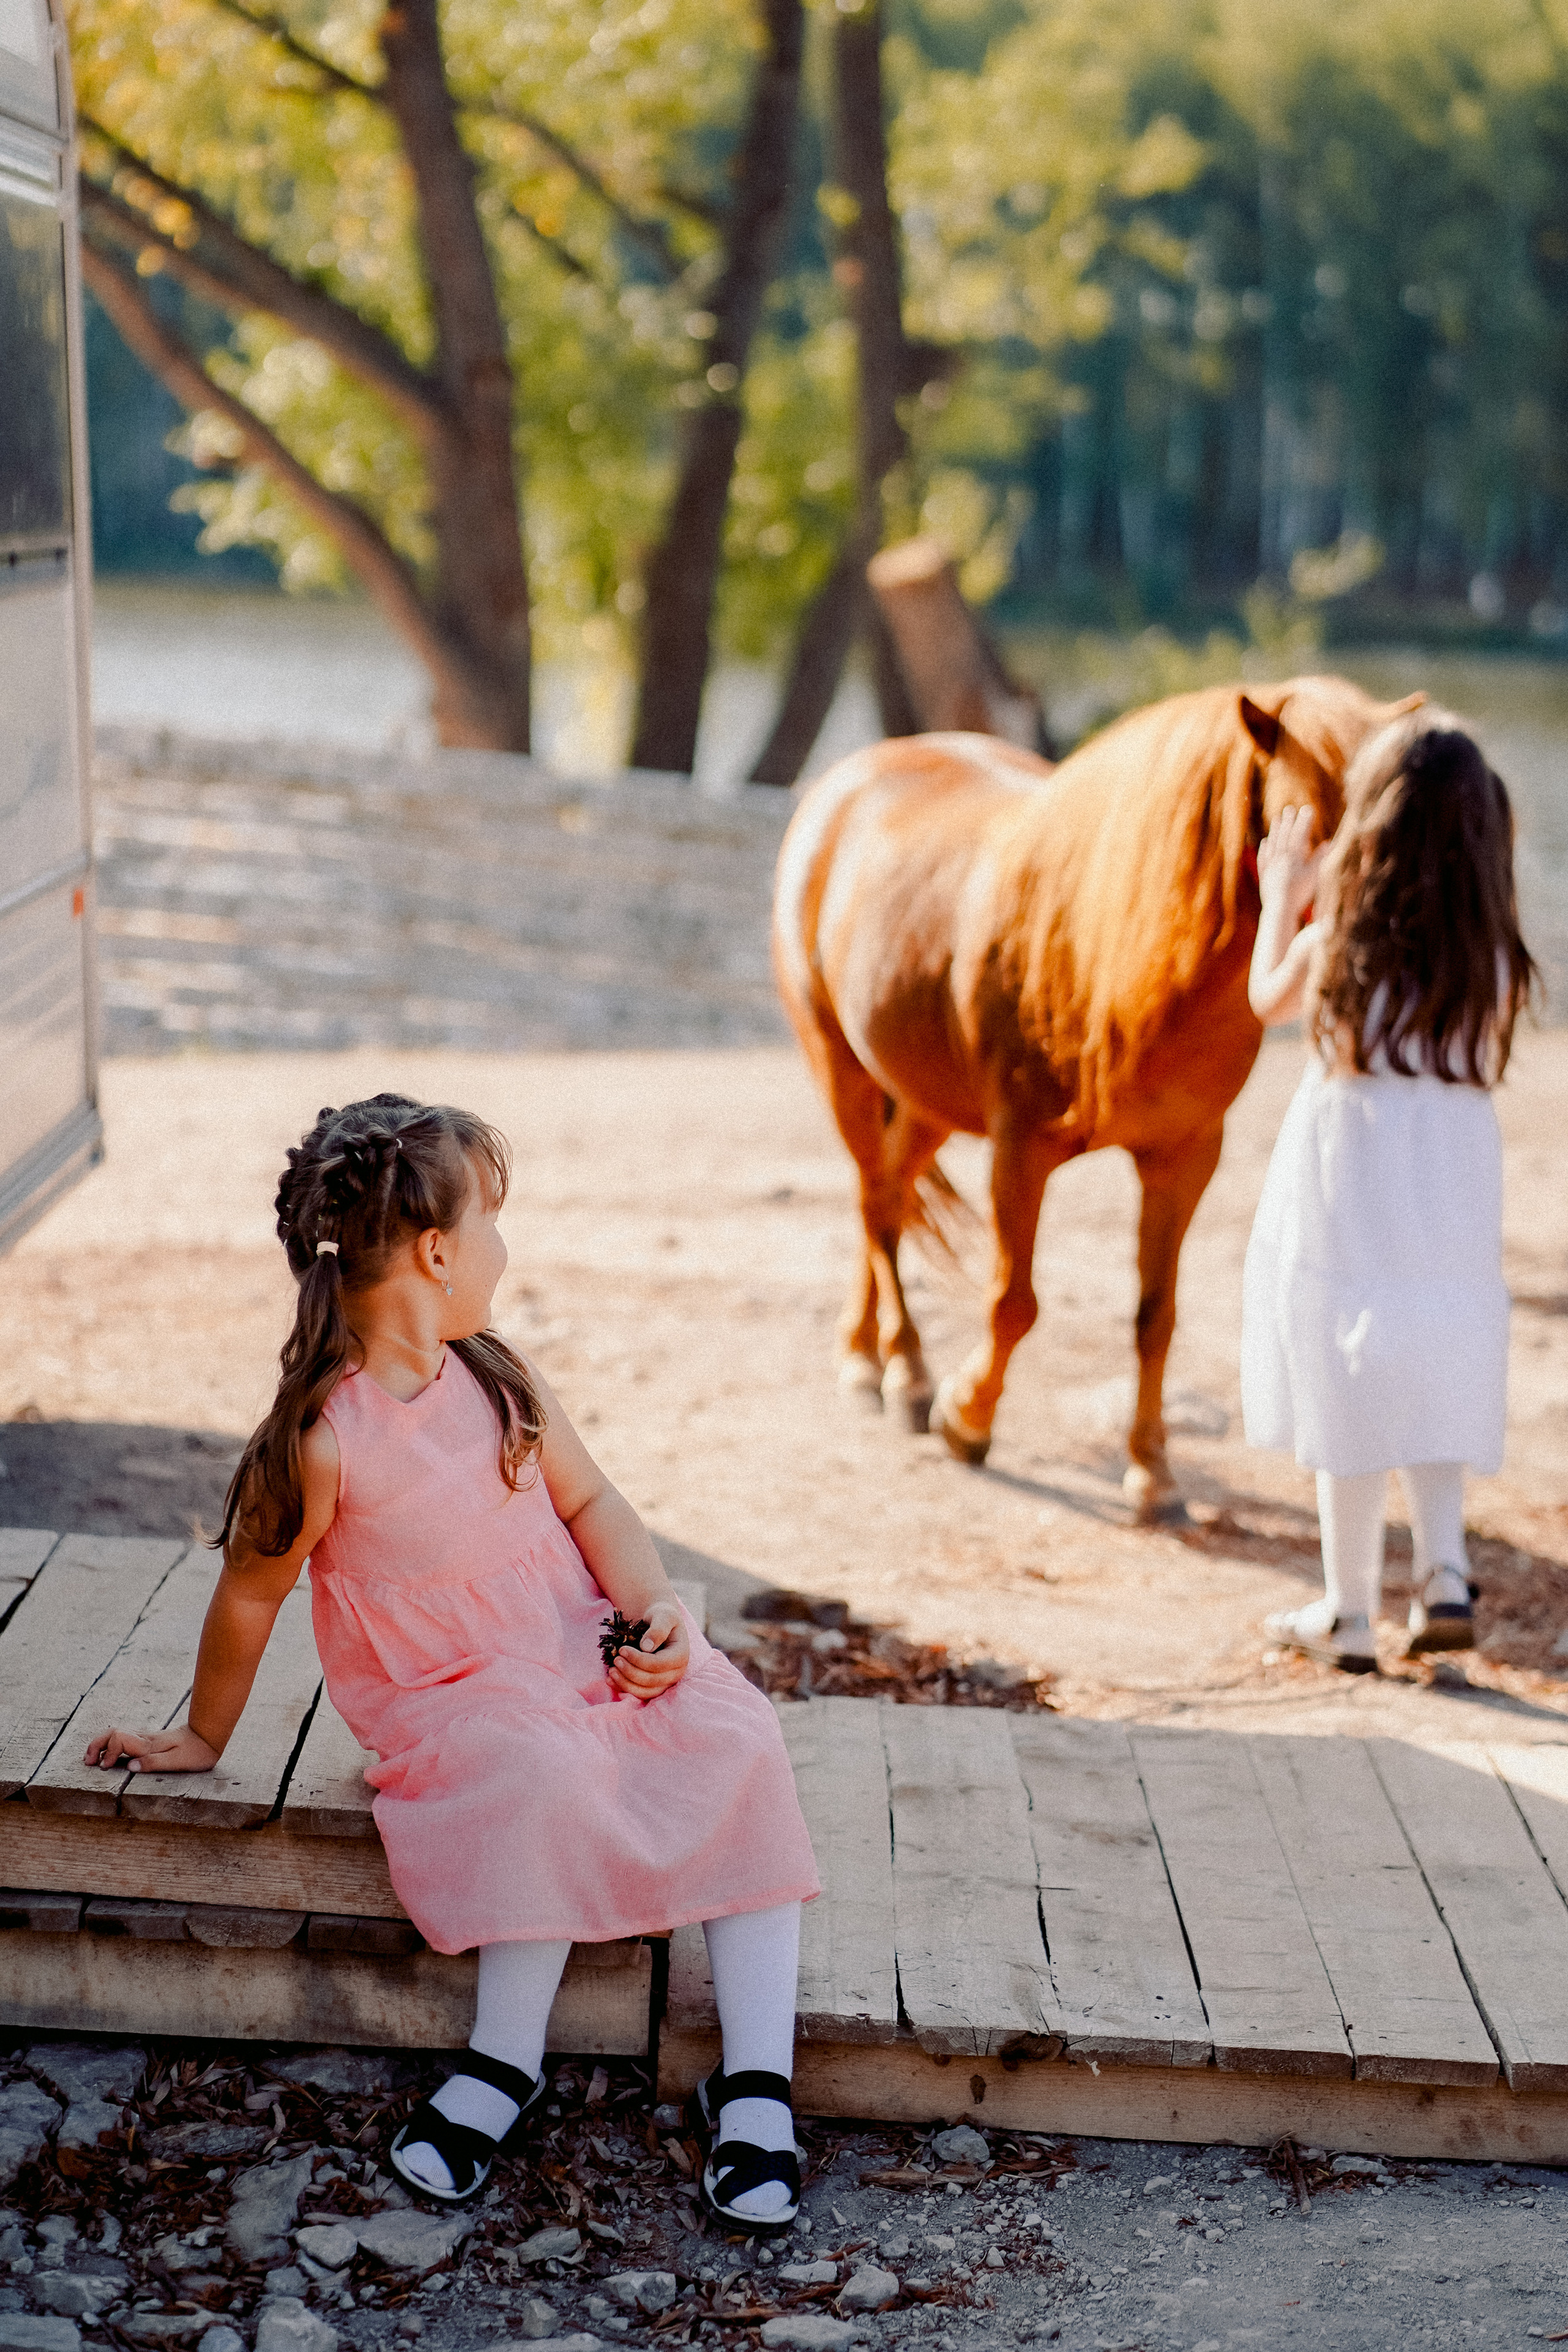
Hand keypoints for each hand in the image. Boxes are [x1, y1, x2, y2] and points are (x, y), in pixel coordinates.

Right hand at [83, 1724, 219, 1773]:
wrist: (209, 1736)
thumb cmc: (196, 1752)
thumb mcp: (178, 1762)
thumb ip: (153, 1763)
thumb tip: (129, 1766)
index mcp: (149, 1745)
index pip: (119, 1740)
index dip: (108, 1753)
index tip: (105, 1767)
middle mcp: (144, 1739)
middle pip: (112, 1733)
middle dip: (96, 1745)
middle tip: (87, 1762)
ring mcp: (146, 1738)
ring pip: (116, 1734)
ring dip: (101, 1744)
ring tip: (91, 1760)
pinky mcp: (149, 1740)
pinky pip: (124, 1738)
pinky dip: (111, 1745)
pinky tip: (109, 1755)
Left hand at [608, 1600, 689, 1699]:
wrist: (659, 1623)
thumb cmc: (661, 1616)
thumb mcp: (663, 1615)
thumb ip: (658, 1628)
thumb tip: (646, 1647)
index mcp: (680, 1656)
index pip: (657, 1664)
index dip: (638, 1660)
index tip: (622, 1649)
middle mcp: (676, 1673)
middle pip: (651, 1681)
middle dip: (630, 1672)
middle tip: (615, 1659)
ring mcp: (665, 1681)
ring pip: (645, 1692)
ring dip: (625, 1684)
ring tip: (611, 1671)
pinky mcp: (655, 1686)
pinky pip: (640, 1694)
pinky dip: (624, 1689)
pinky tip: (610, 1680)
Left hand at [1256, 804, 1323, 925]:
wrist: (1280, 909)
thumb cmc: (1299, 893)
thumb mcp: (1314, 875)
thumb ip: (1320, 858)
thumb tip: (1330, 843)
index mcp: (1294, 857)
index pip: (1300, 836)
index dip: (1304, 822)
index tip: (1308, 810)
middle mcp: (1280, 859)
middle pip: (1284, 837)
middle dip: (1288, 822)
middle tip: (1290, 809)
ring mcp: (1271, 867)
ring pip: (1273, 845)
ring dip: (1276, 832)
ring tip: (1277, 820)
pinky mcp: (1264, 876)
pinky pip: (1264, 859)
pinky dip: (1265, 849)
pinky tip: (1265, 842)